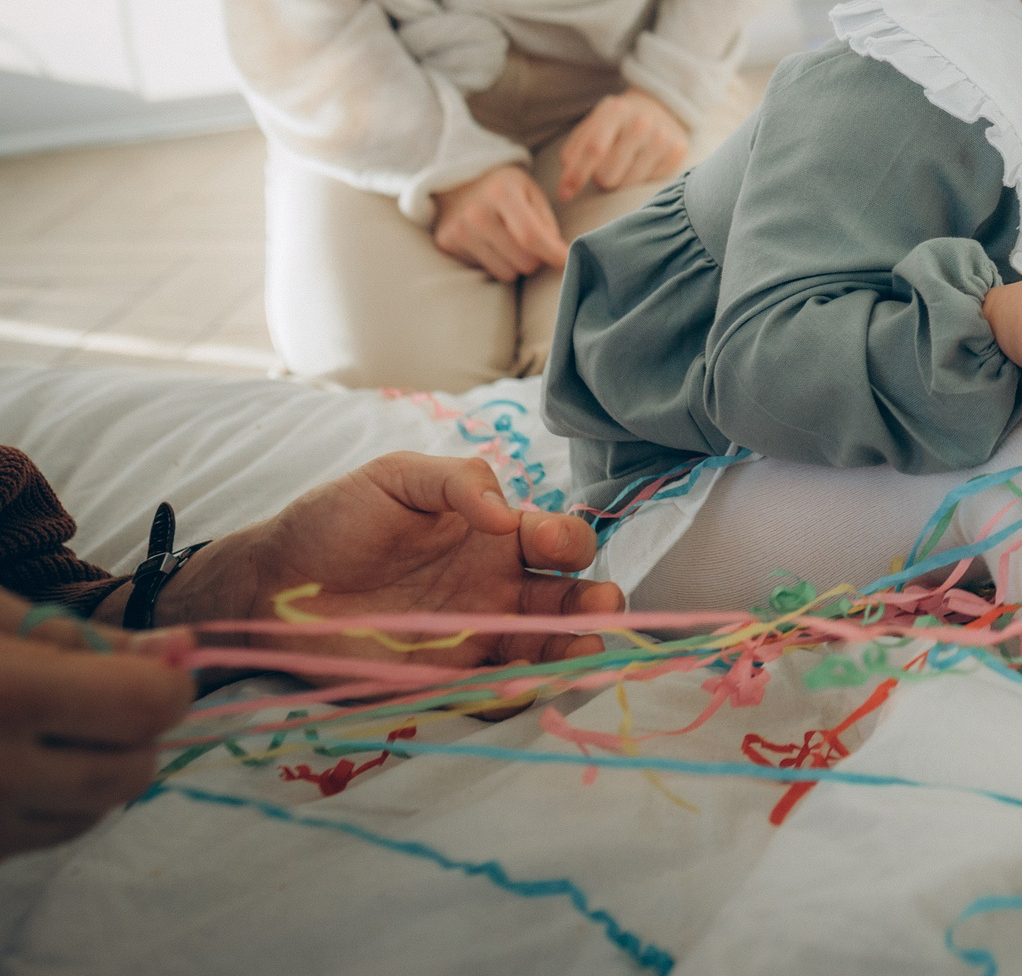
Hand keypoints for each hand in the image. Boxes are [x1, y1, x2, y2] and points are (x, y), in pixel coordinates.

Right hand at [0, 594, 193, 857]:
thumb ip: (86, 638)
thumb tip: (181, 651)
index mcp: (6, 694)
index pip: (146, 707)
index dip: (165, 683)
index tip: (151, 665)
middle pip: (131, 770)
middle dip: (138, 730)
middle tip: (99, 693)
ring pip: (95, 810)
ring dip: (98, 768)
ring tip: (47, 725)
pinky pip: (46, 835)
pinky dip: (55, 801)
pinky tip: (16, 760)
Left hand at [125, 452, 624, 677]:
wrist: (267, 584)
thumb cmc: (335, 520)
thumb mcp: (397, 477)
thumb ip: (458, 480)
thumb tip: (506, 515)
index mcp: (496, 538)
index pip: (559, 542)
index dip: (570, 544)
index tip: (553, 547)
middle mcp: (498, 590)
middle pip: (570, 603)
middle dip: (597, 608)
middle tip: (603, 613)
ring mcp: (475, 640)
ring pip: (545, 652)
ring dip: (572, 656)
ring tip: (582, 658)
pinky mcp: (442, 682)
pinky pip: (493, 695)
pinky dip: (516, 695)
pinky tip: (522, 687)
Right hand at [431, 164, 568, 281]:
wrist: (457, 181)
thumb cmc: (504, 188)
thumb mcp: (531, 192)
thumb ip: (546, 223)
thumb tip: (559, 256)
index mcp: (501, 193)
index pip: (530, 236)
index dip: (552, 253)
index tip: (566, 260)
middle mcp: (475, 213)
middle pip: (523, 261)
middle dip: (535, 257)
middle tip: (529, 242)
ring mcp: (457, 230)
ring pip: (506, 273)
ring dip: (514, 263)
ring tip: (506, 240)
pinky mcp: (446, 243)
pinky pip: (486, 272)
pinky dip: (493, 261)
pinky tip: (487, 241)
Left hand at [556, 88, 688, 201]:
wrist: (658, 107)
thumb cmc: (616, 124)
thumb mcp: (592, 126)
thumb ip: (574, 151)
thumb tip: (567, 186)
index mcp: (615, 111)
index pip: (593, 150)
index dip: (576, 175)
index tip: (564, 195)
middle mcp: (641, 122)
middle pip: (608, 174)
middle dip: (600, 178)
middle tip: (607, 167)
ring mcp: (662, 137)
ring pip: (627, 185)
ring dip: (620, 181)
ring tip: (626, 164)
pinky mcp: (678, 150)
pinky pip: (648, 184)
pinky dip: (641, 179)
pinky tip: (644, 163)